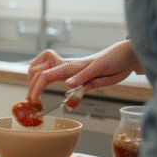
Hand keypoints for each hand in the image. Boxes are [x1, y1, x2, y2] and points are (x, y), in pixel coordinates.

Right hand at [26, 40, 141, 100]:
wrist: (125, 56)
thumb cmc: (114, 59)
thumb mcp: (100, 68)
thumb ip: (83, 77)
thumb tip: (66, 84)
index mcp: (71, 67)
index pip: (46, 76)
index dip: (36, 87)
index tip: (33, 99)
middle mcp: (66, 68)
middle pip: (39, 71)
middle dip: (31, 84)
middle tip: (31, 100)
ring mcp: (69, 70)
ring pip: (42, 70)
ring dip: (34, 80)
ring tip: (33, 94)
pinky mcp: (74, 74)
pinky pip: (53, 75)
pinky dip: (44, 80)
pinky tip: (43, 89)